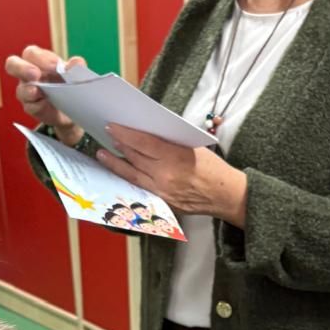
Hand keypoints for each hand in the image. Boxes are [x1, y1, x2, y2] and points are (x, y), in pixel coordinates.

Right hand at [5, 46, 85, 146]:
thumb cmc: (69, 83)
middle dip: (22, 68)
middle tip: (35, 75)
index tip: (55, 66)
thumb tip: (76, 63)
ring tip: (38, 92)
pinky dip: (37, 106)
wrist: (74, 107)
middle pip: (12, 64)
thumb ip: (76, 66)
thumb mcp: (75, 73)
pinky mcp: (31, 107)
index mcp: (38, 60)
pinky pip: (29, 106)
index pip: (30, 54)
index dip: (40, 58)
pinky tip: (45, 104)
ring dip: (29, 90)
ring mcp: (27, 91)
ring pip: (20, 89)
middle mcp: (28, 73)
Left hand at [99, 127, 248, 223]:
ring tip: (103, 154)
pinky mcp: (161, 203)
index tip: (113, 126)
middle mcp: (165, 176)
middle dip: (119, 144)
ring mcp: (162, 192)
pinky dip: (128, 179)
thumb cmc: (213, 169)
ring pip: (132, 175)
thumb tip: (147, 134)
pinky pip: (140, 189)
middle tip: (107, 135)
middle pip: (135, 157)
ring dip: (115, 163)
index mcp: (175, 157)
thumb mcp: (193, 147)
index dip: (125, 134)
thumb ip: (169, 142)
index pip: (143, 143)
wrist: (225, 195)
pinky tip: (120, 172)